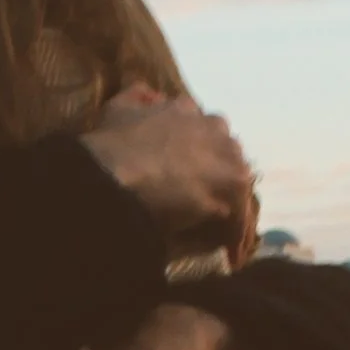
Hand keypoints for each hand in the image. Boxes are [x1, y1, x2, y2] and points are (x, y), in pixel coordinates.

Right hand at [81, 86, 255, 262]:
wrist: (114, 172)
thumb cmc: (110, 145)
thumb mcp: (117, 108)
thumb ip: (135, 96)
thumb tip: (150, 93)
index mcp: (184, 109)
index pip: (206, 127)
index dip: (201, 150)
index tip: (194, 169)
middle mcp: (210, 128)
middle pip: (229, 152)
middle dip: (223, 174)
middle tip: (213, 202)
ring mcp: (222, 156)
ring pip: (238, 183)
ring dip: (234, 207)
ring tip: (228, 234)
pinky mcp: (227, 187)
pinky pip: (239, 215)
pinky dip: (236, 235)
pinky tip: (231, 255)